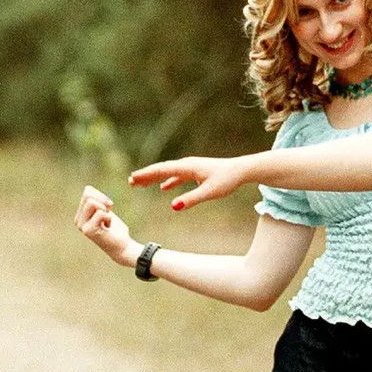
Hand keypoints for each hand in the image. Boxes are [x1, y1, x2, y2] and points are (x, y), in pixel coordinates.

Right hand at [74, 185, 141, 266]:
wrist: (122, 246)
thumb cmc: (115, 229)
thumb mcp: (105, 211)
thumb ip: (96, 201)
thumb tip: (87, 188)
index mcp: (80, 214)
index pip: (87, 191)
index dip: (101, 195)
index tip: (108, 207)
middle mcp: (78, 220)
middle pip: (88, 195)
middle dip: (103, 200)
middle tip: (109, 213)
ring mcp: (81, 226)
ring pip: (92, 202)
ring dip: (105, 210)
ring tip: (107, 221)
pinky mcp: (88, 231)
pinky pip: (101, 213)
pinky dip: (109, 218)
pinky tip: (108, 228)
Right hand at [128, 155, 246, 210]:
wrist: (241, 170)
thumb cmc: (227, 180)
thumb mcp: (209, 192)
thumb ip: (191, 199)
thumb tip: (173, 206)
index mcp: (187, 168)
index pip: (162, 170)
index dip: (146, 175)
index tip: (132, 179)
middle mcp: (187, 165)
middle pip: (161, 170)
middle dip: (145, 176)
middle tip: (130, 182)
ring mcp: (191, 168)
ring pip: (168, 173)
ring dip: (154, 178)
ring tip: (141, 183)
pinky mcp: (196, 172)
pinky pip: (177, 176)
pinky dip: (168, 181)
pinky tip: (163, 188)